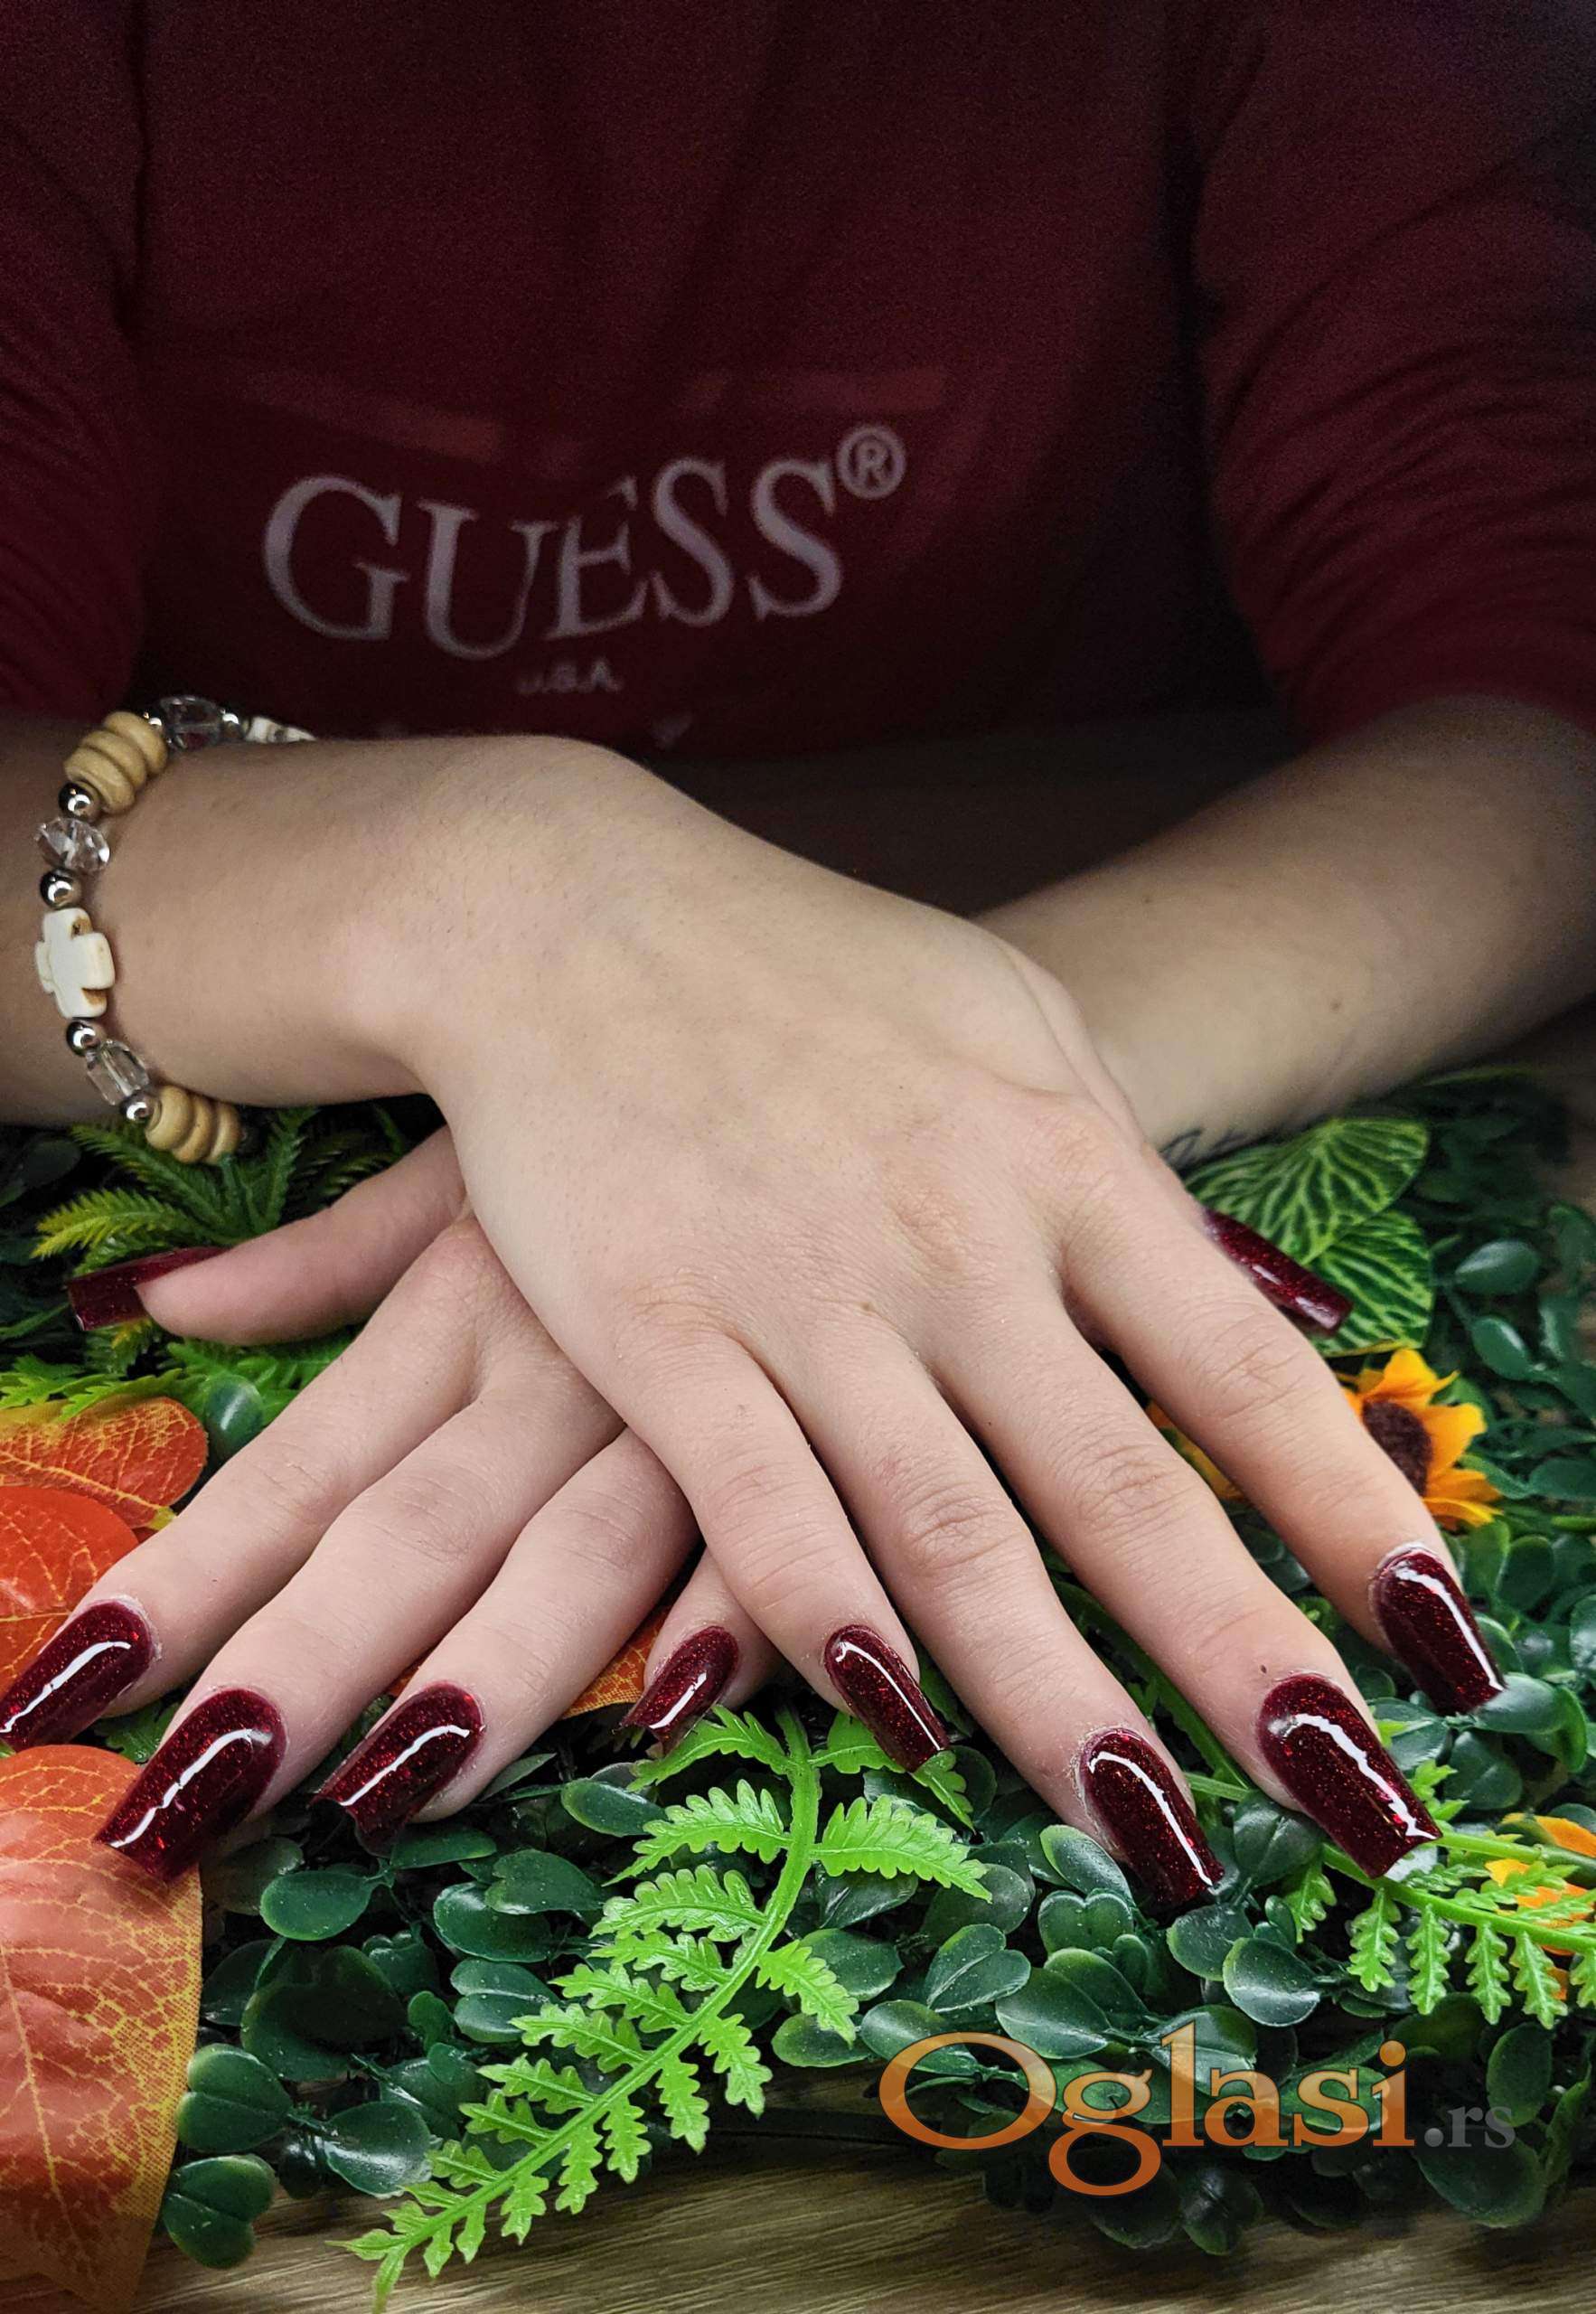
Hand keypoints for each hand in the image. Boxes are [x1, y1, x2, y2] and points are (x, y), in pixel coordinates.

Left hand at [1, 1136, 774, 1874]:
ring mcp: (686, 1400)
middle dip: (295, 1671)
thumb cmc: (618, 1108)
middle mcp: (552, 1365)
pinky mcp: (813, 1422)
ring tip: (390, 1791)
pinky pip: (771, 1522)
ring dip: (489, 1672)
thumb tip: (145, 1309)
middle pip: (409, 1534)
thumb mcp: (456, 1169)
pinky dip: (730, 1608)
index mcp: (457, 1307)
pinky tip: (679, 1701)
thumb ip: (313, 1260)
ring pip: (575, 1545)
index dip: (180, 1586)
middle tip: (181, 1806)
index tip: (63, 1692)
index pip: (295, 1474)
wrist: (818, 1021)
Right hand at [368, 755, 1497, 1898]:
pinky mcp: (658, 1331)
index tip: (1445, 1642)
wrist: (573, 914)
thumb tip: (1285, 1319)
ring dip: (1062, 1703)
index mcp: (1064, 1158)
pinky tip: (901, 1728)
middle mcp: (958, 1242)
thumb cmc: (823, 974)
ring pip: (953, 1533)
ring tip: (1158, 1841)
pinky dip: (830, 1622)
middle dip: (1247, 1662)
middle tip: (1352, 1807)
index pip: (1240, 1368)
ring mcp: (805, 1293)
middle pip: (1122, 1487)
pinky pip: (760, 1505)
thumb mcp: (1021, 1030)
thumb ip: (1133, 1182)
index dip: (1353, 1513)